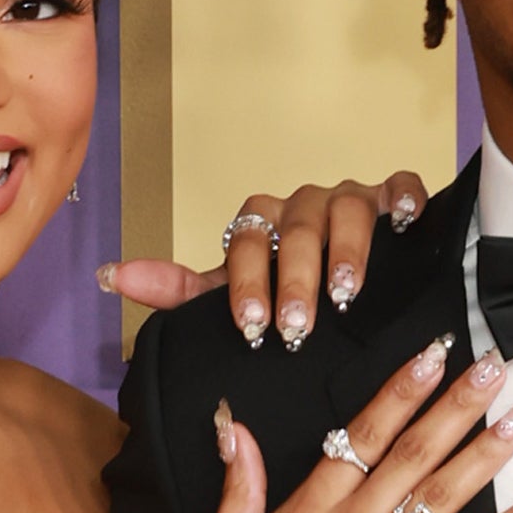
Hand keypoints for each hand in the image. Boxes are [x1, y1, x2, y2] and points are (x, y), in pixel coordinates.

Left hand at [98, 173, 429, 350]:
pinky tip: (404, 222)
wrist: (354, 293)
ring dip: (345, 251)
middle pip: (295, 229)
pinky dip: (402, 197)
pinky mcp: (393, 200)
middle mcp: (303, 207)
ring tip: (346, 293)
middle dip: (293, 278)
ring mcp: (350, 200)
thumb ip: (178, 289)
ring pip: (345, 210)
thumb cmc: (289, 295)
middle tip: (296, 326)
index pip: (246, 239)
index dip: (246, 281)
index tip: (251, 327)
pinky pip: (400, 185)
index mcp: (262, 224)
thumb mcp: (236, 299)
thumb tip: (108, 275)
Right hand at [193, 337, 512, 512]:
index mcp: (311, 507)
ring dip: (487, 452)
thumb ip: (238, 483)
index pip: (364, 434)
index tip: (433, 355)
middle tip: (495, 366)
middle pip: (413, 450)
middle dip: (458, 404)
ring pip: (441, 494)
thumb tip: (234, 427)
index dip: (402, 391)